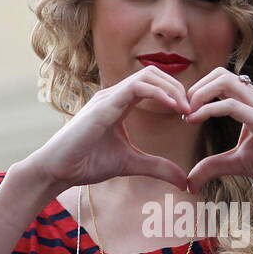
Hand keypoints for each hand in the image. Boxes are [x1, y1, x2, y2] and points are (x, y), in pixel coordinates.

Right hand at [23, 65, 192, 196]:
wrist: (58, 170)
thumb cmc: (87, 163)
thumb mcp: (132, 164)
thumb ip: (158, 167)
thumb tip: (184, 180)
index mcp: (119, 102)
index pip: (153, 83)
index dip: (175, 94)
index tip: (191, 114)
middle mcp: (114, 94)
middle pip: (154, 73)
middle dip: (178, 88)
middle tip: (194, 110)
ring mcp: (108, 96)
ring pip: (148, 75)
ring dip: (173, 89)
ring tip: (187, 109)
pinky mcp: (104, 105)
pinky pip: (136, 87)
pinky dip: (160, 94)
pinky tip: (175, 109)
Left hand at [181, 68, 252, 195]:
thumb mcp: (239, 164)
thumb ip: (214, 166)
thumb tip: (189, 181)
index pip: (221, 82)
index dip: (198, 92)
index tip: (184, 113)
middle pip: (220, 74)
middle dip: (195, 88)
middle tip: (181, 110)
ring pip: (224, 81)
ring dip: (198, 93)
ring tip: (186, 113)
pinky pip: (232, 105)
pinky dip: (209, 109)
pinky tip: (195, 120)